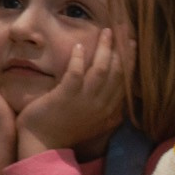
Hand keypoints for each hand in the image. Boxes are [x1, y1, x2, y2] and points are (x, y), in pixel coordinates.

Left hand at [16, 29, 129, 157]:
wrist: (43, 145)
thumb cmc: (65, 132)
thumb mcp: (95, 124)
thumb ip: (108, 111)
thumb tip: (122, 105)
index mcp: (111, 111)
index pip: (126, 81)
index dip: (131, 60)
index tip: (132, 43)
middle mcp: (103, 105)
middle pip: (119, 72)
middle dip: (124, 49)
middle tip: (125, 29)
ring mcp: (86, 101)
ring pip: (102, 70)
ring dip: (105, 49)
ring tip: (106, 31)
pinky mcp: (66, 97)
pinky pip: (77, 74)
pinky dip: (80, 60)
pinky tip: (80, 47)